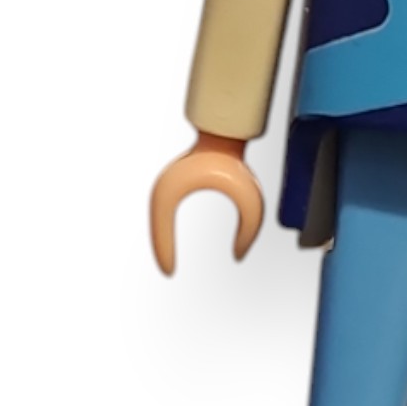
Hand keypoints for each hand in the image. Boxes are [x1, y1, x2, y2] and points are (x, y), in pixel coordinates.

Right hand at [149, 132, 263, 274]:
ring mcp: (168, 182)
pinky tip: (172, 240)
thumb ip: (249, 230)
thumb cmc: (234, 162)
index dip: (164, 252)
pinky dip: (166, 227)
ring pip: (160, 218)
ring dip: (162, 238)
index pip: (162, 229)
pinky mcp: (174, 181)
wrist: (224, 133)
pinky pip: (165, 210)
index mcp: (173, 189)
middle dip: (161, 249)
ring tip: (168, 260)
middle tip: (168, 271)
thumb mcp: (249, 201)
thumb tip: (238, 255)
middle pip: (157, 226)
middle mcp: (164, 186)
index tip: (170, 272)